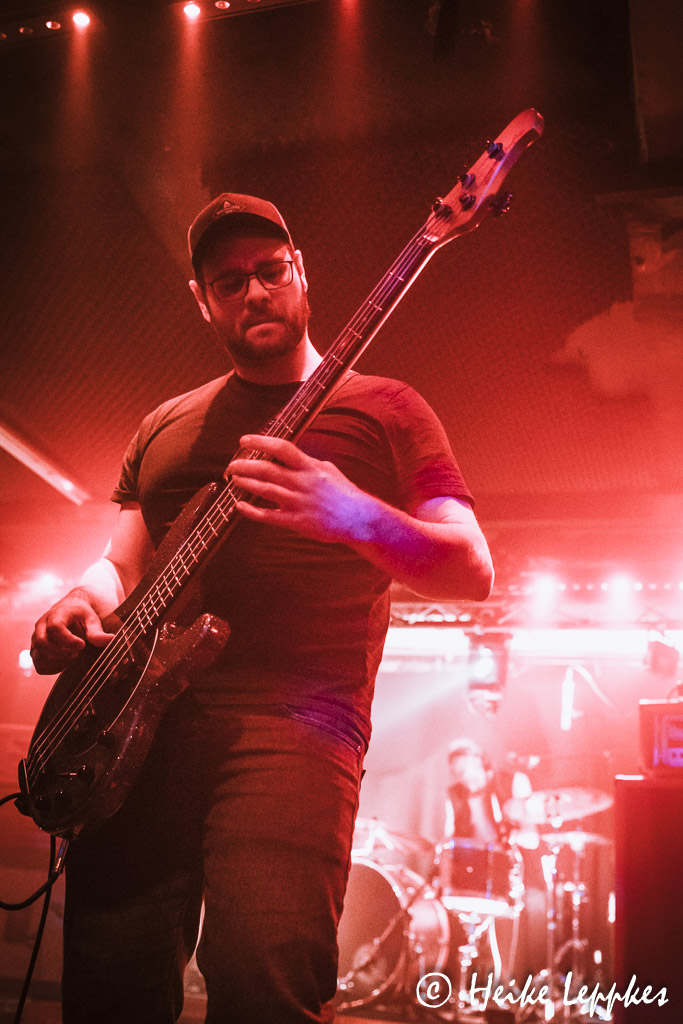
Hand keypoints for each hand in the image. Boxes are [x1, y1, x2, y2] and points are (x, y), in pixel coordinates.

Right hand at [31, 589, 115, 674]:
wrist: (71, 610)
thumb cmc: (81, 614)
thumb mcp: (91, 619)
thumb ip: (97, 631)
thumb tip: (111, 639)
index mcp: (56, 615)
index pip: (55, 628)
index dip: (68, 640)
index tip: (82, 645)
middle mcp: (42, 626)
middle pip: (41, 642)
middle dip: (59, 652)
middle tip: (76, 654)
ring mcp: (37, 638)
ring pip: (37, 654)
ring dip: (55, 661)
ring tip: (72, 658)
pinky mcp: (37, 649)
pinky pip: (37, 664)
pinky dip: (50, 668)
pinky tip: (64, 663)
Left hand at [226, 434, 375, 543]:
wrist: (359, 520)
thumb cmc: (343, 494)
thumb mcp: (328, 470)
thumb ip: (307, 463)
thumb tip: (288, 454)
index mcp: (311, 467)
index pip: (282, 448)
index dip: (260, 442)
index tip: (244, 441)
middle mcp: (303, 483)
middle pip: (267, 469)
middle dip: (244, 465)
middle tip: (231, 465)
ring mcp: (300, 503)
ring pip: (265, 490)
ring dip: (245, 483)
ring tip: (234, 479)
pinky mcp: (298, 522)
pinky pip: (269, 516)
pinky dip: (251, 511)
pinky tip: (239, 506)